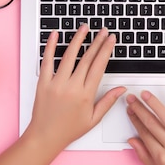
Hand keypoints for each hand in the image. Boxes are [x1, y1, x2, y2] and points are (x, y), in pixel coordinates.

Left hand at [26, 24, 125, 150]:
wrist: (45, 137)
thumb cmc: (68, 129)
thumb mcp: (93, 118)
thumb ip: (108, 101)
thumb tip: (122, 89)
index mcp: (86, 94)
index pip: (99, 66)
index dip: (106, 50)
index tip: (111, 40)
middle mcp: (71, 86)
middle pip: (87, 58)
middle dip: (97, 42)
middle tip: (104, 31)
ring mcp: (56, 83)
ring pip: (69, 55)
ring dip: (78, 39)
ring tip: (85, 27)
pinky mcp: (43, 82)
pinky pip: (47, 61)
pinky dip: (50, 46)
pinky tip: (56, 35)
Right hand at [126, 88, 164, 164]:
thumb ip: (144, 156)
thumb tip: (132, 140)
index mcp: (163, 158)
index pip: (144, 133)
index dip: (135, 120)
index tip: (130, 110)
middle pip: (152, 123)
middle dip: (139, 109)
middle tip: (132, 99)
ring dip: (154, 103)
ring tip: (145, 94)